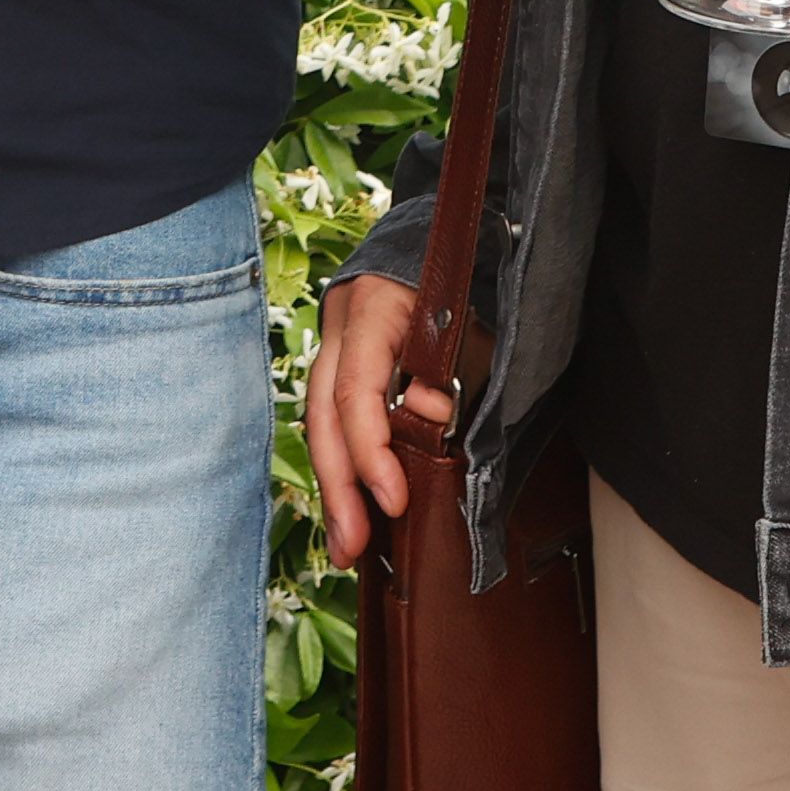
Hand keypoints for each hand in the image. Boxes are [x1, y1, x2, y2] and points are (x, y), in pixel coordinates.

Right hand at [299, 273, 450, 570]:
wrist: (429, 244)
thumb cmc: (457, 284)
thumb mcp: (468, 324)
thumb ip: (451, 374)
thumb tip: (429, 418)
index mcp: (368, 312)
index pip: (355, 392)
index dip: (370, 451)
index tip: (394, 500)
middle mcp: (338, 332)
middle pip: (323, 418)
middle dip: (337, 488)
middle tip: (352, 546)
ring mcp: (333, 349)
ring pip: (321, 425)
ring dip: (334, 488)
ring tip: (347, 546)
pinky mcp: (340, 369)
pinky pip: (334, 423)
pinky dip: (343, 468)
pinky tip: (350, 510)